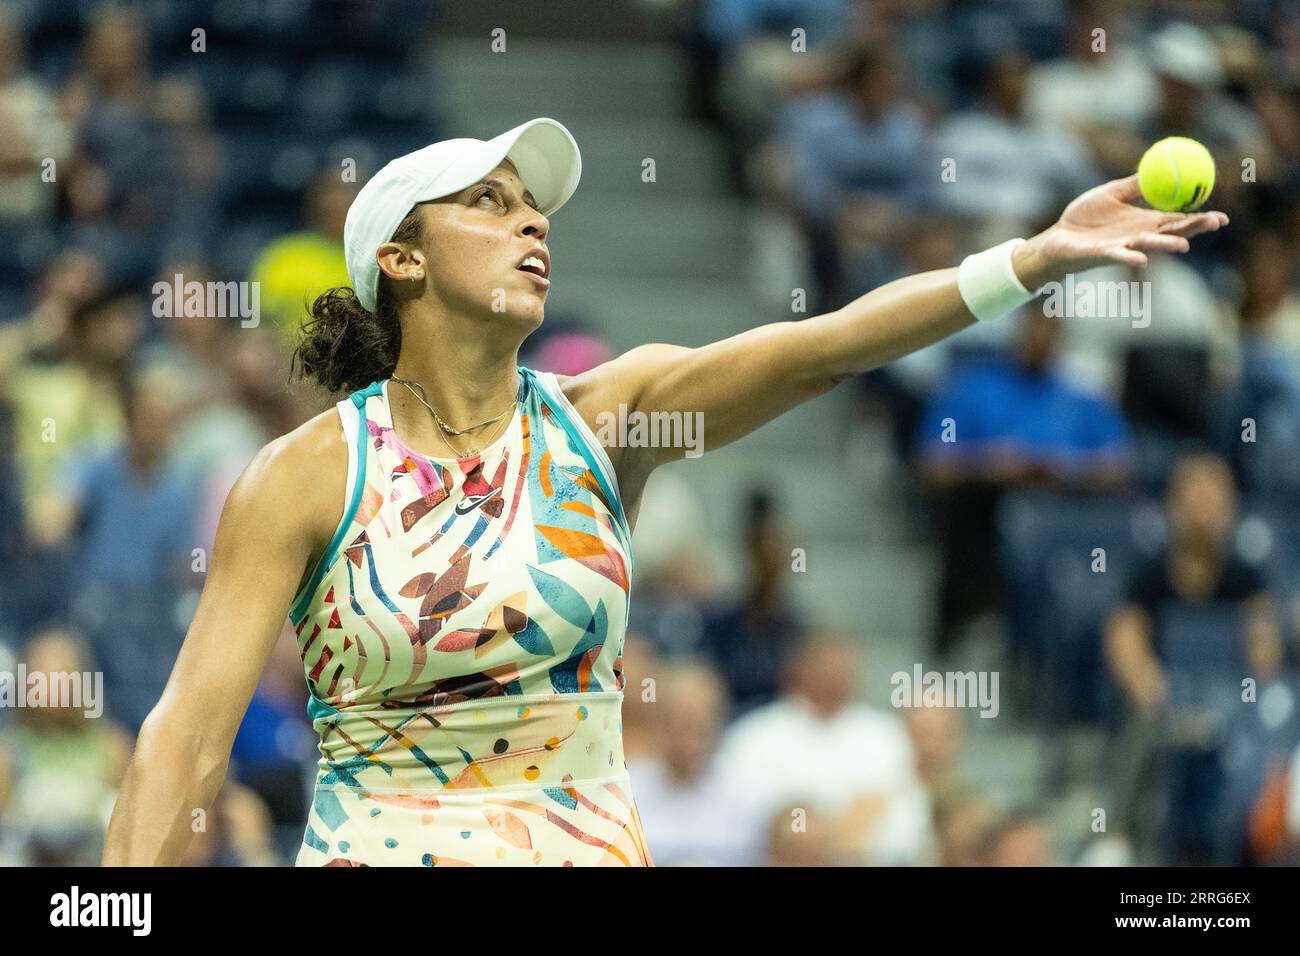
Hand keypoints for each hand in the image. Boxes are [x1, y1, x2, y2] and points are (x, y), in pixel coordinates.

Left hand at [1012, 174, 1228, 288]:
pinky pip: (1118, 257)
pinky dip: (1129, 258)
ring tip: (1184, 245)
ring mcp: (1123, 248)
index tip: (1222, 218)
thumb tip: (1157, 166)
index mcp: (1144, 223)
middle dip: (1194, 231)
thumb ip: (1134, 184)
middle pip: (1172, 234)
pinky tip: (1141, 259)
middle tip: (1215, 224)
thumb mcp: (1111, 193)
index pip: (1178, 221)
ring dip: (1166, 246)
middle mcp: (1139, 237)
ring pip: (1149, 247)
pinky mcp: (1103, 256)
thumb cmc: (1083, 218)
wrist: (1057, 237)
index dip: (1200, 220)